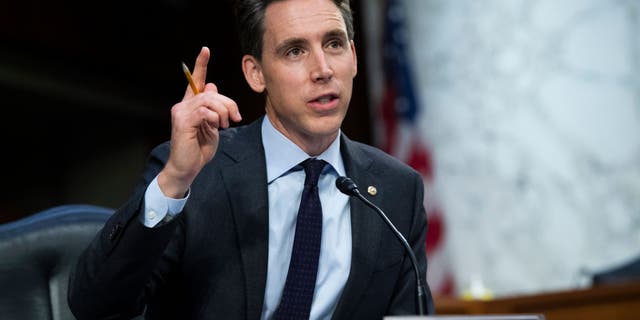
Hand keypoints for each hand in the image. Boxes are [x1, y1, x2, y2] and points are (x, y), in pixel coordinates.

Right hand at [158, 47, 241, 197]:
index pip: (195, 81)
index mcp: (190, 105)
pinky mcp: (182, 121)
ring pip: (209, 100)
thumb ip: (213, 109)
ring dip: (223, 112)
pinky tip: (215, 127)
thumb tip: (212, 87)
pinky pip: (205, 111)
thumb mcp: (212, 126)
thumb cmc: (198, 149)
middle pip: (211, 92)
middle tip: (234, 118)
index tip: (205, 50)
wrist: (187, 168)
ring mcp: (181, 112)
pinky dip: (214, 118)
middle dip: (228, 103)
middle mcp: (183, 105)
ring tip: (224, 125)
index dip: (201, 64)